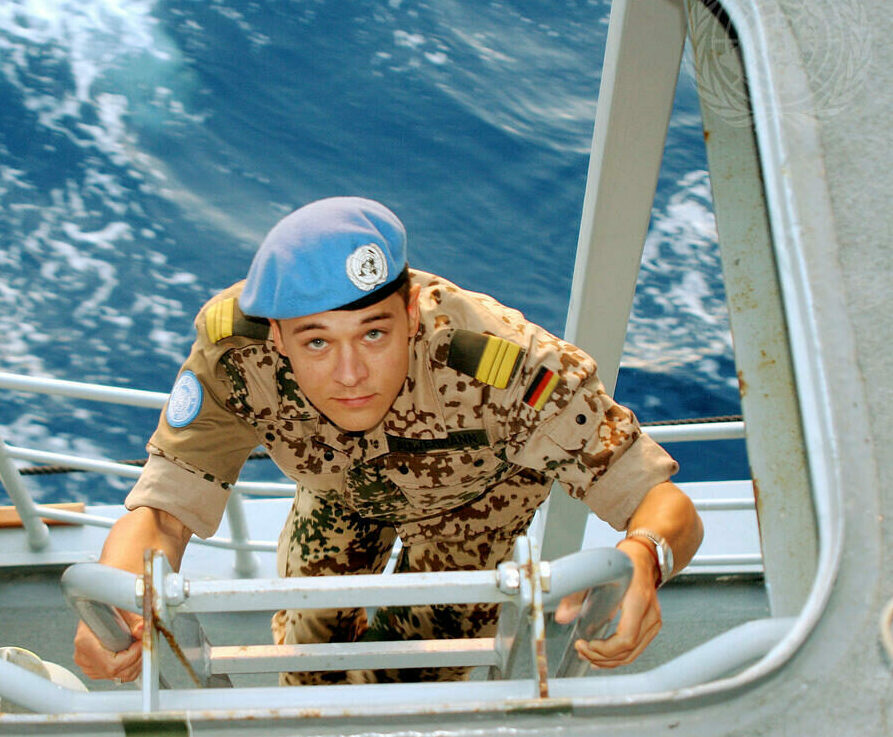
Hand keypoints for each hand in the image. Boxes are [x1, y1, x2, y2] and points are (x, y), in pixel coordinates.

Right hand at [73, 611, 143, 681]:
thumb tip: (142, 631)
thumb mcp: (125, 610)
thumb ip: (136, 621)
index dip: (132, 656)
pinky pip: (114, 676)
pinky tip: (132, 653)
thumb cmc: (110, 608)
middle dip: (136, 660)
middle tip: (144, 644)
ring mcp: (86, 665)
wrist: (99, 607)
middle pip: (116, 672)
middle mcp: (82, 656)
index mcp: (84, 641)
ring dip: (134, 664)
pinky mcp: (92, 668)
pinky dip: (128, 667)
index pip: (112, 664)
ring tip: (139, 647)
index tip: (142, 643)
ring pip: (118, 676)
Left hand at [554, 540, 661, 668]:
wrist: (642, 558)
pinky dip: (618, 657)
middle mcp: (650, 613)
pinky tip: (602, 658)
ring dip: (609, 660)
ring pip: (633, 653)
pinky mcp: (652, 625)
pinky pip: (636, 649)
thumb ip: (576, 594)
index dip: (605, 649)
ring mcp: (653, 621)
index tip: (586, 645)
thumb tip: (562, 617)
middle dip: (602, 657)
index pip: (626, 637)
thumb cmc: (623, 563)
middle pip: (628, 650)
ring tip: (588, 656)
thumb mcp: (596, 574)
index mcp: (637, 599)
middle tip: (582, 651)